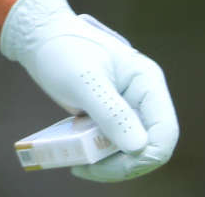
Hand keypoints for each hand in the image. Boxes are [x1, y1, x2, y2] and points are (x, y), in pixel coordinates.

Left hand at [0, 0, 178, 181]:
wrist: (39, 36)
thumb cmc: (61, 49)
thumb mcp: (84, 81)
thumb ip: (111, 112)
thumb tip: (138, 147)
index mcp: (146, 81)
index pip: (164, 131)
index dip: (145, 156)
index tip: (111, 165)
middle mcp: (143, 97)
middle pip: (149, 146)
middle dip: (122, 164)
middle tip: (86, 168)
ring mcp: (128, 107)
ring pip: (132, 150)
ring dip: (109, 163)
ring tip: (77, 164)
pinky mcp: (111, 115)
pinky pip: (114, 144)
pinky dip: (100, 155)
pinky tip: (77, 157)